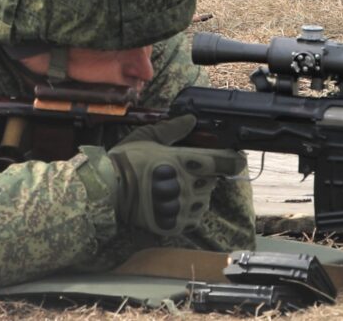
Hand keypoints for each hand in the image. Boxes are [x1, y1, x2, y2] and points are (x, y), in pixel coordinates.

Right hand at [98, 114, 247, 236]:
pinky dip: (189, 212)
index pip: (224, 163)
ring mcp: (182, 206)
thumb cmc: (127, 160)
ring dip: (198, 195)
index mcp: (185, 161)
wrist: (108, 192)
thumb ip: (173, 129)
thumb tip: (191, 119)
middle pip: (212, 182)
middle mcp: (189, 185)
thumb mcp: (148, 137)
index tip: (234, 160)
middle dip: (206, 177)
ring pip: (204, 201)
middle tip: (189, 173)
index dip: (233, 161)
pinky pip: (192, 218)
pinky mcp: (174, 224)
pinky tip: (176, 204)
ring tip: (179, 189)